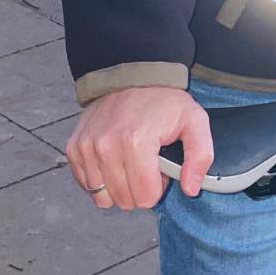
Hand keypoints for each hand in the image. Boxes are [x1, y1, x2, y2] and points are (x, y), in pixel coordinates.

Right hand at [66, 87, 213, 210]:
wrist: (135, 74)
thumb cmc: (165, 100)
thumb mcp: (195, 121)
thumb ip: (200, 156)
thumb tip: (190, 189)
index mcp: (137, 141)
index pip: (145, 198)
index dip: (158, 186)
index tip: (160, 165)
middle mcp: (106, 146)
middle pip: (124, 200)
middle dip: (139, 187)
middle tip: (146, 161)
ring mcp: (87, 147)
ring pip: (103, 197)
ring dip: (119, 185)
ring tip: (130, 159)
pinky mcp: (75, 148)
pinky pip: (87, 185)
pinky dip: (101, 179)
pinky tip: (114, 159)